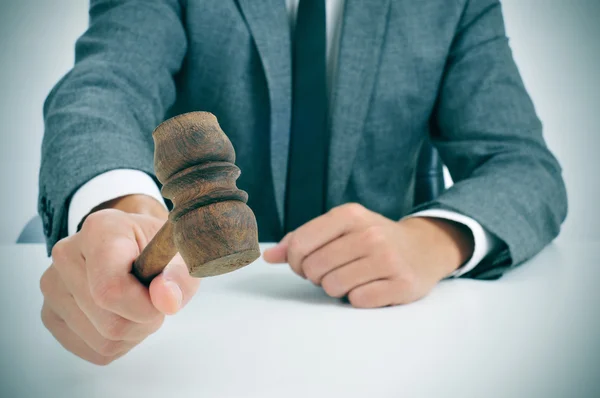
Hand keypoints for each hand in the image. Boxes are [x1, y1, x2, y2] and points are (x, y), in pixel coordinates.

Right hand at [40, 195, 199, 364]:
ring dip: (132, 334)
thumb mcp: (180, 256)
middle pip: (110, 322)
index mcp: (101, 230)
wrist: (135, 246)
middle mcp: (66, 254)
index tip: (162, 300)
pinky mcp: (51, 314)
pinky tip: (122, 316)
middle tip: (153, 299)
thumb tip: (167, 300)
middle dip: (143, 321)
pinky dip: (117, 343)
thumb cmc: (156, 250)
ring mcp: (53, 285)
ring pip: (102, 341)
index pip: (111, 289)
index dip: (143, 307)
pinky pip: (93, 350)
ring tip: (138, 306)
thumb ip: (178, 277)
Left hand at [264, 203, 473, 307]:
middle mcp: (370, 234)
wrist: (424, 248)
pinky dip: (358, 298)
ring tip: (352, 277)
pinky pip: (358, 301)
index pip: (300, 243)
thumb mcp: (340, 228)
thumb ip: (302, 240)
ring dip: (336, 288)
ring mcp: (388, 259)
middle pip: (314, 269)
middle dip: (316, 276)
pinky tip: (370, 286)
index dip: (295, 260)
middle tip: (332, 270)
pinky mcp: (401, 284)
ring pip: (333, 287)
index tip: (304, 262)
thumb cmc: (372, 238)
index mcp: (350, 215)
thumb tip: (268, 256)